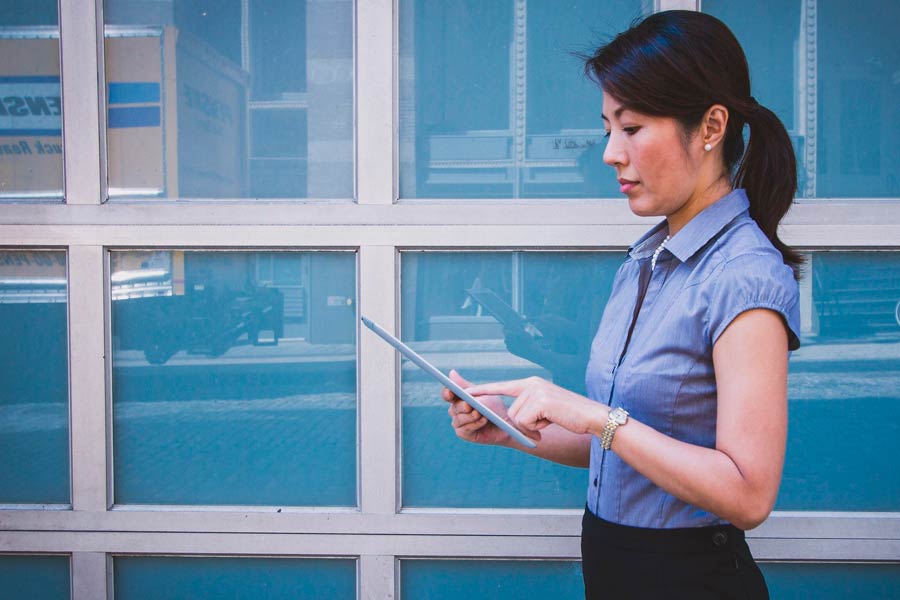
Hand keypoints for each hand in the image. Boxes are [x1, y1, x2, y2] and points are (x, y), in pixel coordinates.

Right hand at [442, 369, 515, 445]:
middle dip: (462, 406)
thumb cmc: (493, 406)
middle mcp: (455, 411)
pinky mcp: (464, 433)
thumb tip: (451, 372)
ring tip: (481, 413)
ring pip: (459, 419)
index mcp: (458, 399)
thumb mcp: (482, 393)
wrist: (506, 423)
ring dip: (471, 416)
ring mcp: (458, 423)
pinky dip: (475, 424)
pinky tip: (484, 419)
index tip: (451, 391)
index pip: (447, 395)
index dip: (447, 393)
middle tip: (469, 405)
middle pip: (454, 407)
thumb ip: (465, 386)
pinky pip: (465, 428)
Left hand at [465, 376, 602, 436]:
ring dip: (533, 426)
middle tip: (545, 422)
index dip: (483, 390)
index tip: (466, 391)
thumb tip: (514, 420)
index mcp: (531, 383)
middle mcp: (531, 384)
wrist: (592, 416)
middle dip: (525, 424)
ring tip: (551, 419)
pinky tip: (552, 420)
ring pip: (517, 419)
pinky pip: (526, 423)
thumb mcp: (546, 409)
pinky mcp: (540, 401)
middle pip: (511, 412)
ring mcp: (535, 391)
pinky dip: (538, 428)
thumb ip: (529, 408)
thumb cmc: (571, 416)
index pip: (502, 386)